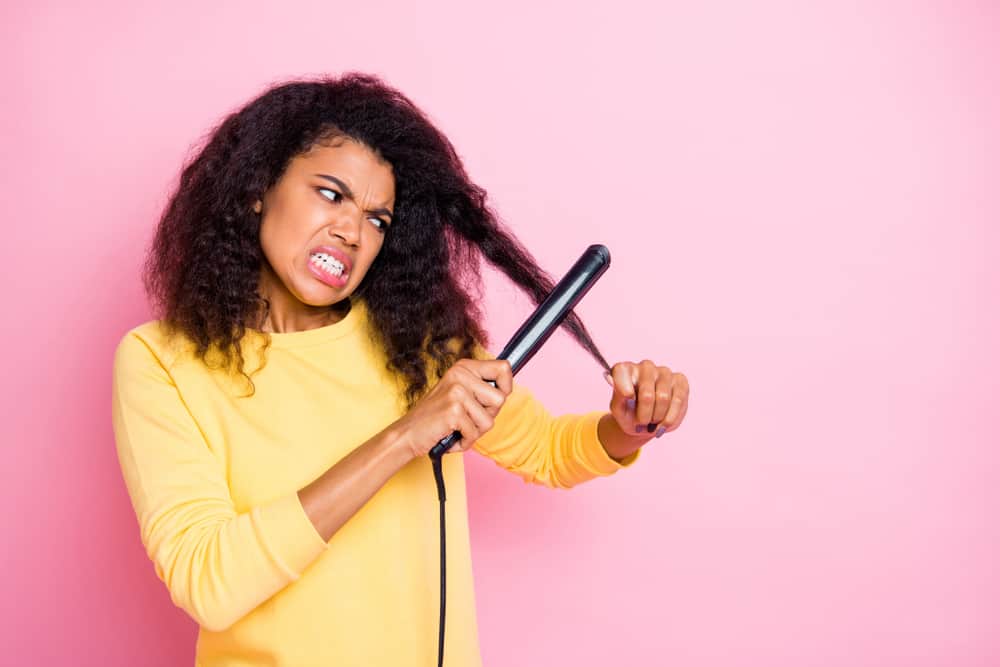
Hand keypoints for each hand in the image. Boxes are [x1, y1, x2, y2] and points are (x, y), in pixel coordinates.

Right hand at [394, 358, 513, 458]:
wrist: (408, 433)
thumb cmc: (437, 417)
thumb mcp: (460, 394)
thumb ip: (482, 389)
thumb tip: (507, 389)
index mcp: (464, 367)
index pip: (503, 368)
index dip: (506, 387)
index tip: (491, 400)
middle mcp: (461, 374)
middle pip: (501, 399)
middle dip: (488, 415)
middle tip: (466, 418)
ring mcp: (457, 392)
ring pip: (489, 420)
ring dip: (475, 431)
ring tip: (457, 427)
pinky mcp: (453, 411)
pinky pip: (475, 433)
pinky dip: (465, 441)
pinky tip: (451, 436)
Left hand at [603, 360, 688, 440]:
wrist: (644, 423)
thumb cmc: (629, 413)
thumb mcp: (618, 410)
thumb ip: (619, 399)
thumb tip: (628, 392)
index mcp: (624, 370)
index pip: (621, 371)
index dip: (623, 388)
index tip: (627, 399)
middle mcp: (645, 366)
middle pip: (647, 394)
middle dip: (644, 415)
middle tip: (641, 423)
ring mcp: (664, 372)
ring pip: (664, 398)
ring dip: (658, 417)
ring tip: (652, 421)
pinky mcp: (680, 381)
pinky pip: (678, 400)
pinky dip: (670, 418)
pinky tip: (664, 423)